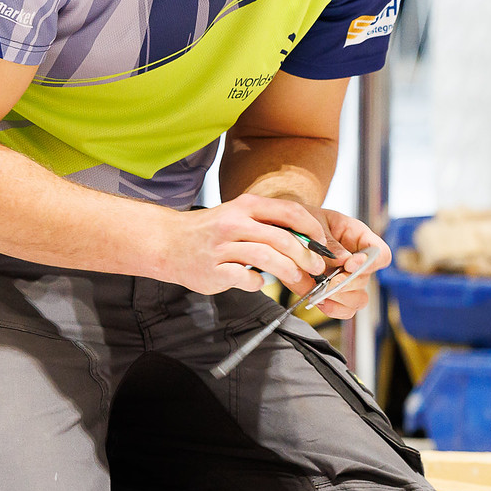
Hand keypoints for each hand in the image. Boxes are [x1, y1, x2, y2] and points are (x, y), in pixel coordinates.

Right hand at [155, 193, 334, 296]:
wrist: (168, 242)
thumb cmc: (210, 231)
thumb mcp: (239, 216)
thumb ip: (269, 225)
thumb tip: (306, 241)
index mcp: (246, 206)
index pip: (289, 212)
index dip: (312, 229)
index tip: (322, 244)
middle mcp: (235, 223)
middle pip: (282, 238)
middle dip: (306, 256)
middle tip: (317, 268)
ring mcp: (223, 247)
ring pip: (266, 257)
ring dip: (288, 271)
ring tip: (298, 280)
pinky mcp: (213, 270)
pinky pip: (244, 278)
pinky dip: (258, 283)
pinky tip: (259, 283)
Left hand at [300, 208, 392, 319]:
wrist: (288, 229)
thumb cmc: (304, 221)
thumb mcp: (315, 222)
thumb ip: (329, 241)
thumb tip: (343, 260)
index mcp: (358, 236)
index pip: (381, 253)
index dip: (370, 263)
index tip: (349, 265)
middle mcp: (357, 260)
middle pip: (366, 280)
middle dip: (346, 283)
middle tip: (328, 281)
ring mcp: (348, 279)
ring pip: (359, 299)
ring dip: (341, 297)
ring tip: (323, 290)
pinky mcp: (336, 293)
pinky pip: (345, 310)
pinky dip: (333, 308)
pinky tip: (321, 300)